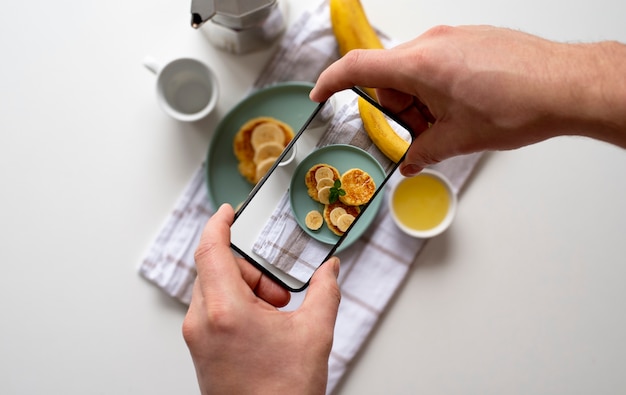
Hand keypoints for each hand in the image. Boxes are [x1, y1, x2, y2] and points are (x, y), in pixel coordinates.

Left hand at [182, 204, 340, 394]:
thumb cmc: (283, 392)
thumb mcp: (315, 333)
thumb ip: (325, 291)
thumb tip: (330, 270)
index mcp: (225, 311)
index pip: (210, 250)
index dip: (218, 224)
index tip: (227, 211)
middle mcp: (202, 322)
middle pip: (217, 268)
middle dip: (251, 270)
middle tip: (279, 295)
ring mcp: (197, 337)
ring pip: (215, 288)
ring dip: (246, 289)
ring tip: (274, 316)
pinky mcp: (200, 349)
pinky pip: (214, 309)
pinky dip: (237, 306)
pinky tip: (263, 327)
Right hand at [311, 25, 625, 174]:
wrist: (566, 84)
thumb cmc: (518, 105)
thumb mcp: (459, 138)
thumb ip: (424, 151)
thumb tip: (411, 161)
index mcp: (419, 65)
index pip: (357, 67)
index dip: (331, 82)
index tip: (319, 94)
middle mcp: (432, 43)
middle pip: (390, 76)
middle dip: (398, 107)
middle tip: (423, 132)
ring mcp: (453, 38)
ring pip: (414, 70)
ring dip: (421, 99)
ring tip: (453, 121)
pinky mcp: (470, 38)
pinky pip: (438, 62)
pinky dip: (438, 87)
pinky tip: (465, 105)